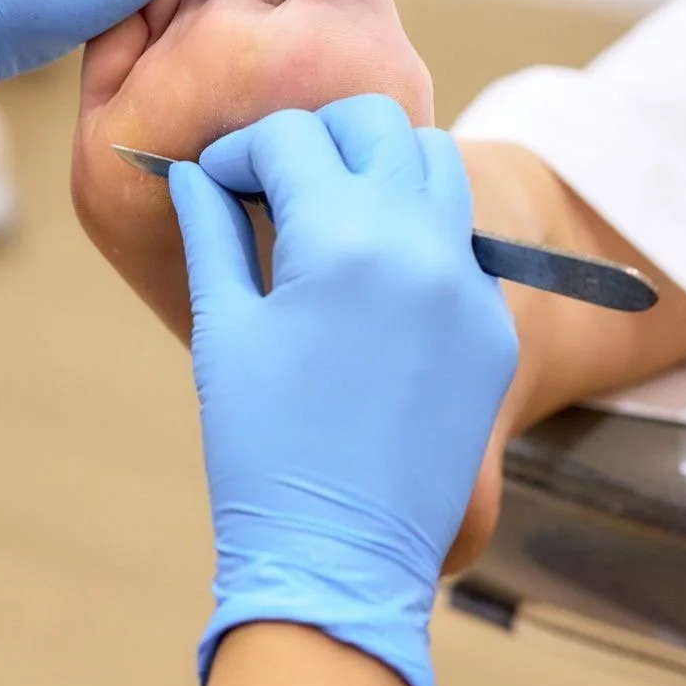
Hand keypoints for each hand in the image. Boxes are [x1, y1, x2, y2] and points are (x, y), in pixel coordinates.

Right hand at [169, 96, 517, 685]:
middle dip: (318, 135)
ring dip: (380, 166)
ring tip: (332, 213)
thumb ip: (212, 233)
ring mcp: (469, 284)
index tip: (218, 182)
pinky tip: (373, 278)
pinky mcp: (492, 327)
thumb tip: (193, 175)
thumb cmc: (264, 449)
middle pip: (376, 124)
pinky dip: (416, 228)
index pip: (291, 138)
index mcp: (342, 238)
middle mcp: (420, 242)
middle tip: (276, 180)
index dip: (240, 151)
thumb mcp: (226, 331)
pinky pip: (460, 240)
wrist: (342, 561)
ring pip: (436, 164)